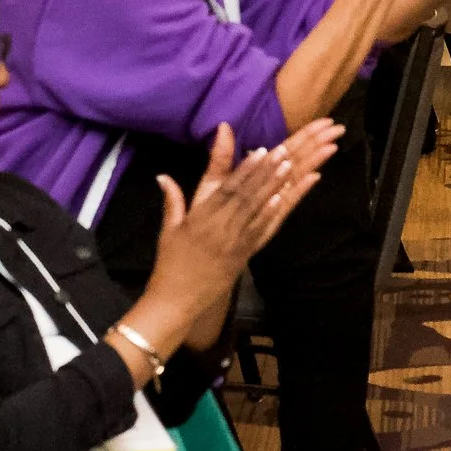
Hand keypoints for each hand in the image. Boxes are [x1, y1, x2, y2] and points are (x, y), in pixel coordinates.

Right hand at [141, 121, 341, 335]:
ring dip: (273, 187)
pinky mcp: (244, 254)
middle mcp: (220, 227)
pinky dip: (271, 214)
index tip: (260, 150)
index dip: (244, 169)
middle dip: (265, 171)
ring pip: (256, 209)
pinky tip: (282, 199)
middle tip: (282, 150)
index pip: (226, 189)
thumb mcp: (168, 230)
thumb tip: (162, 175)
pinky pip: (260, 231)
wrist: (176, 300)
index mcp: (201, 219)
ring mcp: (234, 242)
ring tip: (288, 166)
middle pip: (246, 195)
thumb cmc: (171, 263)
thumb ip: (172, 200)